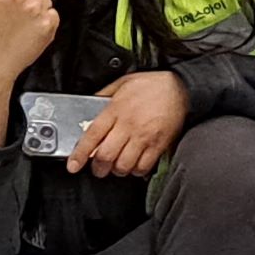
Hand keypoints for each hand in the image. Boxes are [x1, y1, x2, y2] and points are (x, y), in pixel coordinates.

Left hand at [72, 67, 191, 178]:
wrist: (181, 86)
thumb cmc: (152, 84)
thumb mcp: (122, 83)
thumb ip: (104, 95)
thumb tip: (91, 105)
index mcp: (116, 110)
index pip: (92, 135)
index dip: (80, 154)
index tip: (73, 165)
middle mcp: (128, 125)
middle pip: (105, 156)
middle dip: (98, 168)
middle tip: (97, 169)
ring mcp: (144, 136)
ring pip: (123, 165)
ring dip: (117, 170)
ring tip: (116, 167)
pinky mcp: (158, 144)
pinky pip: (143, 166)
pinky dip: (136, 171)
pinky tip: (134, 165)